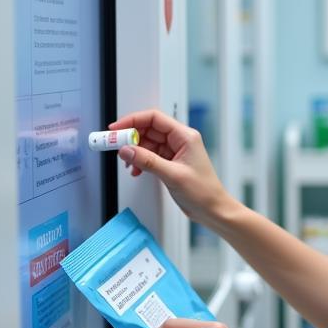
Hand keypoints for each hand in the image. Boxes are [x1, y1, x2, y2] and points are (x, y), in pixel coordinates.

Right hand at [109, 109, 234, 227]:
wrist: (213, 209)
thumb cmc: (204, 192)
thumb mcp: (172, 175)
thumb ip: (147, 161)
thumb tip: (127, 150)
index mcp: (185, 136)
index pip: (154, 118)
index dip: (133, 120)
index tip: (116, 129)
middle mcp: (180, 140)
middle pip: (149, 129)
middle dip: (130, 137)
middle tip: (115, 146)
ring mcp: (175, 151)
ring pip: (148, 143)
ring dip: (135, 151)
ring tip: (127, 162)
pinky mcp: (171, 162)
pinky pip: (150, 155)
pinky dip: (140, 161)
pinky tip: (136, 170)